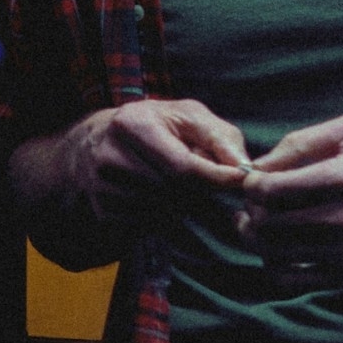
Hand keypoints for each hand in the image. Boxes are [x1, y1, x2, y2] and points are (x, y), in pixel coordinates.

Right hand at [59, 98, 251, 228]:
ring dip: (184, 206)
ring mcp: (103, 188)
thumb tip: (244, 168)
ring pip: (163, 213)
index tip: (241, 181)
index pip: (182, 166)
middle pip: (174, 194)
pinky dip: (165, 218)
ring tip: (183, 187)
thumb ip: (219, 136)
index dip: (216, 178)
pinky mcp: (104, 212)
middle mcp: (111, 157)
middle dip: (200, 192)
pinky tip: (162, 199)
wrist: (98, 141)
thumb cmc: (154, 125)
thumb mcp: (187, 116)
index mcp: (133, 125)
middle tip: (210, 183)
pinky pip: (149, 227)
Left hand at [234, 114, 342, 267]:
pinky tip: (278, 248)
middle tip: (253, 203)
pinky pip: (291, 280)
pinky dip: (273, 264)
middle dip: (249, 211)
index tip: (254, 181)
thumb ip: (301, 142)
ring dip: (256, 238)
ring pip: (274, 253)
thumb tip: (258, 167)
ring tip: (258, 224)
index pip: (274, 189)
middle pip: (268, 224)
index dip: (251, 186)